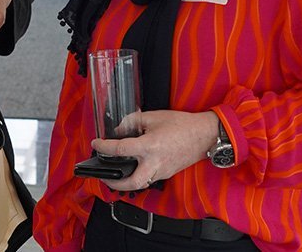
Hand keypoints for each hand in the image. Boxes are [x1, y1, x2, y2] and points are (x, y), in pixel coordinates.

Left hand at [91, 110, 219, 191]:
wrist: (205, 135)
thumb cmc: (182, 125)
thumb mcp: (153, 116)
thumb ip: (132, 121)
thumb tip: (118, 129)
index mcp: (150, 146)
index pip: (120, 150)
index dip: (104, 147)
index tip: (96, 144)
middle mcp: (155, 162)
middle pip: (130, 183)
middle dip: (114, 183)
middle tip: (103, 176)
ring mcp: (162, 171)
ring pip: (140, 184)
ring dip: (125, 182)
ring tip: (115, 174)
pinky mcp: (167, 174)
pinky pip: (149, 179)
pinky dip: (138, 176)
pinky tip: (132, 168)